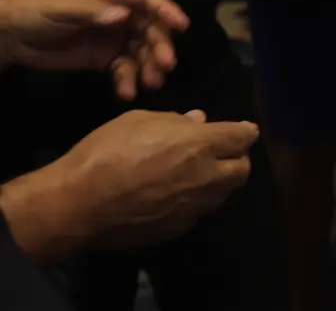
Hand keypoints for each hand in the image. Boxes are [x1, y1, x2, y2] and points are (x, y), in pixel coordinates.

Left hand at [0, 0, 188, 99]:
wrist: (8, 36)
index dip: (166, 10)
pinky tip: (125, 93)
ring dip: (149, 66)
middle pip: (150, 28)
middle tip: (165, 65)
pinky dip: (128, 81)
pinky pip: (124, 69)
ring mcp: (113, 37)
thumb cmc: (34, 10)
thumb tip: (124, 17)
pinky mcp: (104, 58)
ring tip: (150, 84)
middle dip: (160, 46)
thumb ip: (92, 11)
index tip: (181, 26)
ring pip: (142, 51)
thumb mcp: (60, 6)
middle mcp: (119, 14)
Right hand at [0, 110, 256, 261]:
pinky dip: (194, 203)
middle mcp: (205, 177)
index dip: (245, 132)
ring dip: (218, 183)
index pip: (243, 137)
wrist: (77, 204)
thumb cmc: (105, 152)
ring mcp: (192, 207)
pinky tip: (174, 197)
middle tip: (221, 154)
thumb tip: (199, 120)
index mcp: (199, 145)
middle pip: (243, 170)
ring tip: (198, 175)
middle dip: (238, 159)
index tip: (243, 130)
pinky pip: (197, 214)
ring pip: (223, 195)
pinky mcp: (177, 229)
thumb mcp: (138, 121)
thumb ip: (175, 121)